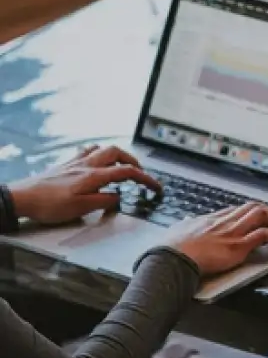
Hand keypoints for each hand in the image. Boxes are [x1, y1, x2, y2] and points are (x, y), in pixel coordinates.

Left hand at [7, 145, 161, 225]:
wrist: (22, 197)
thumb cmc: (48, 205)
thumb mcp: (80, 209)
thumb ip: (103, 201)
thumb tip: (118, 197)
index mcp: (94, 176)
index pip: (127, 172)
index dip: (145, 178)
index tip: (156, 186)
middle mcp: (87, 165)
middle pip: (117, 153)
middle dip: (133, 160)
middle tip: (139, 172)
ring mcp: (75, 162)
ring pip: (102, 149)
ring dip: (116, 154)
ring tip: (121, 164)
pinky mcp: (65, 164)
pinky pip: (86, 151)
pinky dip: (97, 153)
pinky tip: (95, 160)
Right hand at [164, 203, 267, 277]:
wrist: (173, 259)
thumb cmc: (171, 248)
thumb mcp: (177, 230)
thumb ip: (185, 224)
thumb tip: (186, 220)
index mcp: (211, 219)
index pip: (235, 210)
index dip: (248, 211)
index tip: (255, 215)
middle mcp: (224, 222)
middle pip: (251, 207)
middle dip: (266, 210)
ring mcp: (233, 233)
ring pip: (260, 215)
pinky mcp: (239, 246)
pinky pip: (263, 235)